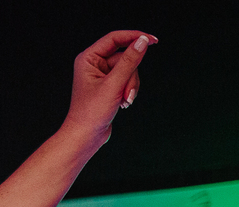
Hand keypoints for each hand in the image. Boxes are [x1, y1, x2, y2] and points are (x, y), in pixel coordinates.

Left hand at [62, 30, 157, 146]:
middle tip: (127, 94)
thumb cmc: (91, 113)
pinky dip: (128, 91)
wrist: (85, 137)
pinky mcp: (108, 86)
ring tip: (124, 101)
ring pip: (128, 70)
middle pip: (125, 57)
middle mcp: (93, 64)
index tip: (152, 40)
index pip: (115, 38)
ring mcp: (101, 75)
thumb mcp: (114, 84)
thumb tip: (142, 42)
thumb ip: (129, 61)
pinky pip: (126, 80)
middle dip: (130, 76)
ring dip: (130, 86)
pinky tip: (122, 104)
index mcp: (88, 59)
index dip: (134, 37)